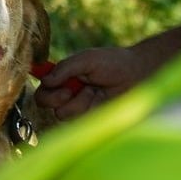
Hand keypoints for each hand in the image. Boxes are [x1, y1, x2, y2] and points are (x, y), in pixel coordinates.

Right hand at [35, 46, 153, 119]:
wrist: (137, 74)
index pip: (43, 85)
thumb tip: (46, 80)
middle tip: (69, 91)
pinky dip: (84, 110)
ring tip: (91, 91)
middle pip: (44, 101)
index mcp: (65, 76)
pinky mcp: (89, 118)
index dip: (43, 85)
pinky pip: (76, 120)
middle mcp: (68, 92)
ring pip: (60, 113)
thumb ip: (65, 68)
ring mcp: (78, 106)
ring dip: (74, 102)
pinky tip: (96, 100)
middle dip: (54, 97)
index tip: (51, 82)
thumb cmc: (113, 62)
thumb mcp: (87, 59)